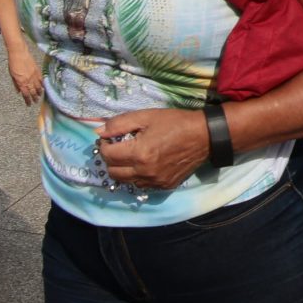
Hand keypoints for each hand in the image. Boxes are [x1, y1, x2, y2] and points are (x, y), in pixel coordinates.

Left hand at [6, 39, 45, 103]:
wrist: (19, 53)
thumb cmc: (13, 63)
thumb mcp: (12, 75)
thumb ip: (16, 84)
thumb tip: (18, 91)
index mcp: (21, 82)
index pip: (26, 94)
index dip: (28, 100)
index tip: (29, 104)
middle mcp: (28, 80)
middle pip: (33, 92)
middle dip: (34, 98)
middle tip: (36, 102)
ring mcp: (34, 75)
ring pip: (38, 87)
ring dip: (39, 92)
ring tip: (40, 96)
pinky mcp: (38, 70)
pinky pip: (41, 80)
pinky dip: (42, 84)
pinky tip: (43, 87)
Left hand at [94, 108, 208, 189]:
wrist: (203, 136)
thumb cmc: (175, 123)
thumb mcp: (146, 116)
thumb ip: (119, 124)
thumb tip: (98, 132)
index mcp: (139, 153)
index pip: (108, 155)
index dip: (104, 145)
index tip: (110, 139)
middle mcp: (144, 172)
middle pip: (113, 172)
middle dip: (111, 159)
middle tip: (118, 147)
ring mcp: (154, 182)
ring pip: (125, 181)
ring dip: (122, 169)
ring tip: (130, 156)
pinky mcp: (163, 186)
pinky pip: (141, 185)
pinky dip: (137, 176)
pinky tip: (144, 164)